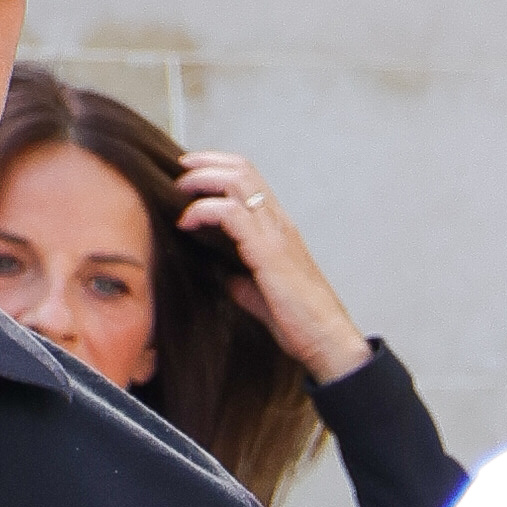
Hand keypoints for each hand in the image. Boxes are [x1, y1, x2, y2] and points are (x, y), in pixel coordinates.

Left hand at [175, 152, 370, 386]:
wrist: (327, 341)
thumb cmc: (303, 323)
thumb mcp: (265, 297)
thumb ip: (244, 284)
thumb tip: (226, 280)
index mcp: (279, 229)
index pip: (249, 178)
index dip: (218, 166)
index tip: (190, 173)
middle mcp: (279, 223)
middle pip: (241, 169)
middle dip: (204, 164)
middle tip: (178, 174)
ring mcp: (275, 233)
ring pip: (235, 181)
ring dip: (201, 181)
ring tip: (179, 195)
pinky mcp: (268, 250)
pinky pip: (230, 213)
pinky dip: (202, 210)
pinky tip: (187, 223)